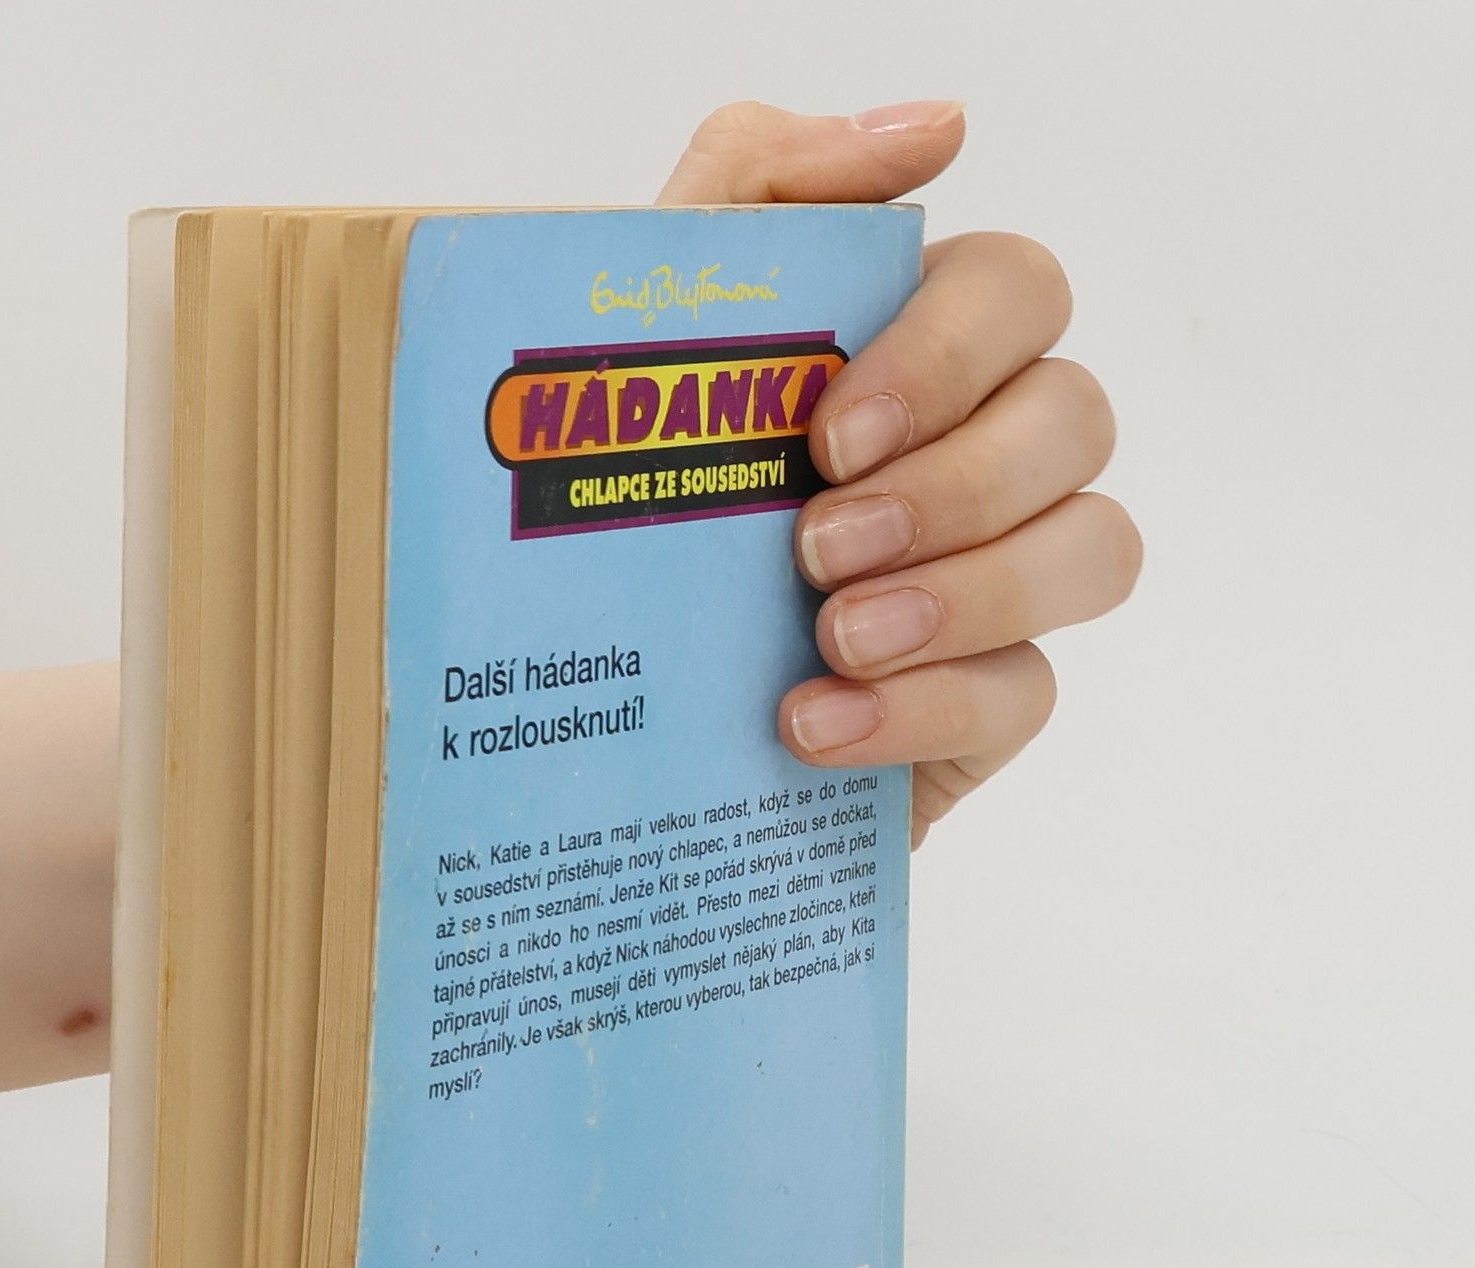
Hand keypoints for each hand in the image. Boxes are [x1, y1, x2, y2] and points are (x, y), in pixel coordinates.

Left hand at [660, 101, 1141, 844]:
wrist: (583, 708)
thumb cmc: (617, 501)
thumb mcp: (644, 328)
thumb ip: (758, 185)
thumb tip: (939, 126)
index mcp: (913, 350)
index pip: (1016, 290)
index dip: (949, 351)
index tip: (828, 434)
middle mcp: (982, 453)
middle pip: (1076, 416)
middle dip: (956, 483)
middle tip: (817, 547)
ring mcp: (999, 584)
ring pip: (1096, 549)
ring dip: (968, 594)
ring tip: (832, 638)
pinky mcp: (984, 705)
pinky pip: (1028, 694)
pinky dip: (923, 712)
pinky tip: (815, 728)